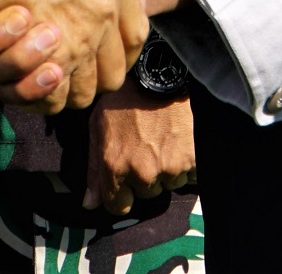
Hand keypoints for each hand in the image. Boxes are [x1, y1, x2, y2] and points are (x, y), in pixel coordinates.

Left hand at [85, 88, 194, 213]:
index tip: (126, 182)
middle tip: (146, 148)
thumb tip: (90, 204)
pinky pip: (190, 176)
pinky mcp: (191, 159)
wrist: (157, 74)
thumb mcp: (98, 129)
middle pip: (146, 194)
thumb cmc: (123, 99)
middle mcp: (142, 173)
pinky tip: (178, 142)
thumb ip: (94, 171)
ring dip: (167, 169)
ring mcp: (168, 167)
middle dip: (145, 177)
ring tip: (162, 141)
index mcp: (115, 167)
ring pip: (169, 184)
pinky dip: (186, 163)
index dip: (121, 195)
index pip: (119, 206)